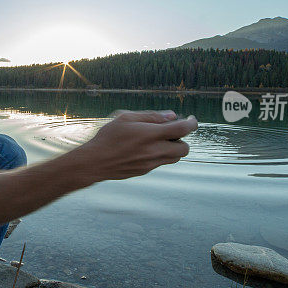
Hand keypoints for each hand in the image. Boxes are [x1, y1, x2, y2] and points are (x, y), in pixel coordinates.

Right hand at [74, 110, 197, 181]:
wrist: (95, 162)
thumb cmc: (109, 137)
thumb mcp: (126, 118)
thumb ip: (151, 116)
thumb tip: (172, 116)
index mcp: (151, 135)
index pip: (183, 129)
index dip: (192, 123)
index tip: (191, 120)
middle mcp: (155, 151)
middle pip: (184, 148)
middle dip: (182, 139)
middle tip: (169, 132)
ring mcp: (151, 164)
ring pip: (175, 158)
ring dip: (173, 148)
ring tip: (157, 140)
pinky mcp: (145, 171)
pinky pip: (161, 163)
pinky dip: (160, 155)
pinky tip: (145, 149)